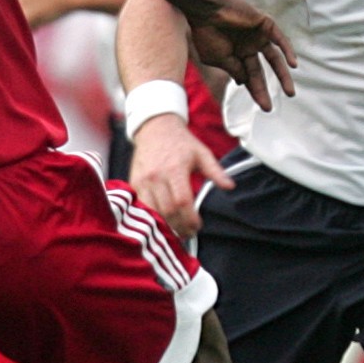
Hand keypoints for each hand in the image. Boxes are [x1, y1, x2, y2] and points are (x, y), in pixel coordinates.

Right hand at [130, 115, 231, 237]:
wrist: (155, 128)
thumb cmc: (181, 143)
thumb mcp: (202, 153)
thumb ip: (216, 172)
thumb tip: (230, 186)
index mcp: (174, 169)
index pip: (182, 201)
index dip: (190, 218)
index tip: (198, 226)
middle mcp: (155, 176)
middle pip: (167, 211)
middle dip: (179, 227)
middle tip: (189, 234)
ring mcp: (141, 181)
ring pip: (152, 212)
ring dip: (165, 226)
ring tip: (177, 232)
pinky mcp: (133, 184)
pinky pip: (141, 207)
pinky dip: (152, 218)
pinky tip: (162, 223)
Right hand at [188, 0, 295, 112]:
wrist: (208, 10)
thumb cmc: (208, 33)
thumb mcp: (219, 59)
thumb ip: (235, 70)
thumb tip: (244, 83)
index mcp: (236, 55)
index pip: (248, 76)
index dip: (254, 91)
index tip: (263, 106)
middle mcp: (248, 46)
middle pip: (260, 72)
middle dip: (264, 89)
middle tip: (269, 108)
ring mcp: (257, 36)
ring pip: (274, 58)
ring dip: (283, 75)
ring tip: (290, 93)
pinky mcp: (265, 25)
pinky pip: (280, 39)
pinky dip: (287, 51)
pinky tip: (293, 65)